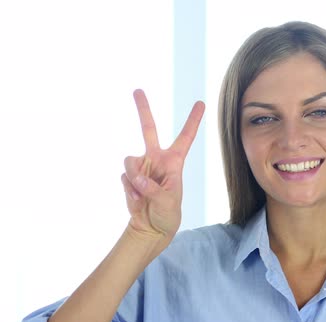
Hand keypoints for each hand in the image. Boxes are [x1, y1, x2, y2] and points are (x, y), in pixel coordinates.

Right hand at [120, 89, 204, 240]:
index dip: (193, 121)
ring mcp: (141, 167)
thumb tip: (138, 179)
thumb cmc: (168, 214)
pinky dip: (129, 190)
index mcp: (174, 162)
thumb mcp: (169, 203)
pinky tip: (137, 200)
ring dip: (134, 177)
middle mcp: (157, 159)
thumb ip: (154, 189)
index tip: (201, 103)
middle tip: (137, 90)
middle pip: (148, 129)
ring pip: (129, 160)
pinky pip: (124, 178)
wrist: (150, 228)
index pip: (185, 137)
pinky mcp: (129, 177)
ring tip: (142, 194)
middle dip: (143, 109)